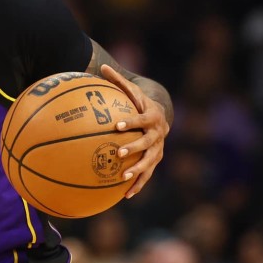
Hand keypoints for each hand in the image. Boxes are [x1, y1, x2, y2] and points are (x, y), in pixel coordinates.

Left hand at [98, 65, 168, 198]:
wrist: (161, 116)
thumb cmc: (138, 102)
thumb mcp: (131, 90)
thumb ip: (117, 81)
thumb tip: (101, 67)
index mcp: (152, 117)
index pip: (142, 119)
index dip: (131, 122)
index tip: (116, 125)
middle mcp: (158, 134)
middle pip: (147, 143)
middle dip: (134, 148)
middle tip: (119, 153)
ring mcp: (158, 149)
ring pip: (149, 161)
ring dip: (138, 170)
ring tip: (123, 178)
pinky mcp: (154, 160)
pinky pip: (147, 175)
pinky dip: (138, 185)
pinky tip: (125, 196)